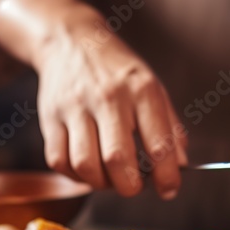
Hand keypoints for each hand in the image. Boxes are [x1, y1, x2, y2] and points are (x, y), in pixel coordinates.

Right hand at [0, 0, 187, 197]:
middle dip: (129, 186)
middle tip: (134, 186)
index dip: (167, 177)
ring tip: (109, 177)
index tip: (169, 189)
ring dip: (100, 183)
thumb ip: (170, 126)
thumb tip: (180, 165)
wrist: (71, 41)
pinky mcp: (50, 117)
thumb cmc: (117, 70)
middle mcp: (108, 98)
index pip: (158, 144)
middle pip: (117, 159)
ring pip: (84, 164)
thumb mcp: (152, 86)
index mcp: (141, 90)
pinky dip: (74, 174)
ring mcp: (75, 107)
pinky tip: (86, 168)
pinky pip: (59, 160)